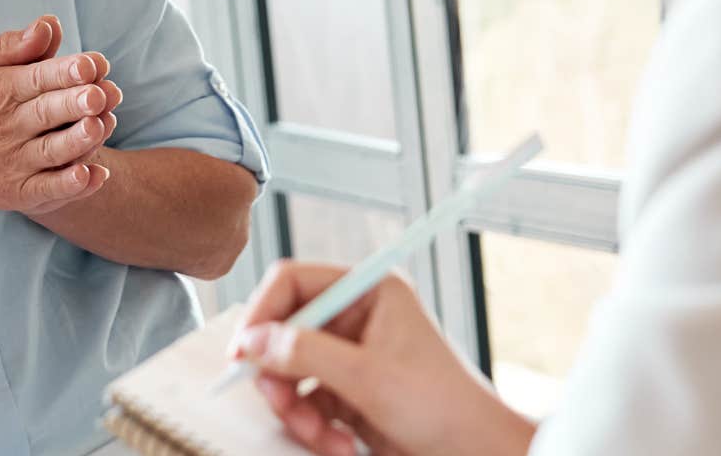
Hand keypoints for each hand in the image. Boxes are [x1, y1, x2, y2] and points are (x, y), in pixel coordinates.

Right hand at [0, 15, 122, 213]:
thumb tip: (49, 24)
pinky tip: (93, 174)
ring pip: (51, 152)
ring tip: (99, 127)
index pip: (38, 77)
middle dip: (75, 103)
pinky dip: (70, 186)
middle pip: (47, 113)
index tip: (92, 64)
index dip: (66, 71)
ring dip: (77, 142)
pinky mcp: (19, 192)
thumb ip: (13, 44)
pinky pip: (47, 190)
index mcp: (2, 90)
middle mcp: (9, 126)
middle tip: (101, 94)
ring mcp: (15, 162)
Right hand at [229, 261, 535, 455]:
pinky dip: (313, 427)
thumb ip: (305, 353)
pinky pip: (305, 402)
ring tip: (324, 437)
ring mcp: (349, 356)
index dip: (262, 313)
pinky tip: (339, 445)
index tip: (243, 351)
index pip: (293, 281)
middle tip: (282, 405)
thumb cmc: (443, 406)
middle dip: (281, 377)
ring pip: (289, 372)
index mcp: (368, 291)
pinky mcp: (347, 392)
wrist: (477, 454)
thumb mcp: (368, 377)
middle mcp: (355, 317)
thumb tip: (253, 341)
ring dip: (298, 411)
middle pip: (283, 331)